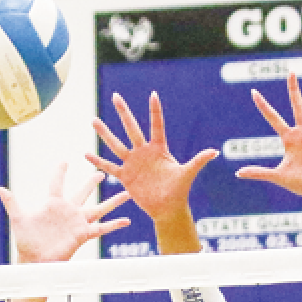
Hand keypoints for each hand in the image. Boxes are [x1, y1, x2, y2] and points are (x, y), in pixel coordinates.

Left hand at [0, 163, 130, 263]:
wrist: (35, 260)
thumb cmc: (26, 241)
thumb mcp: (19, 218)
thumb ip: (11, 202)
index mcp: (53, 203)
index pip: (57, 182)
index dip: (60, 171)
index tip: (65, 161)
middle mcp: (68, 211)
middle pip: (83, 192)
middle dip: (91, 183)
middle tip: (100, 173)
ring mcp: (77, 222)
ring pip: (98, 208)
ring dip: (112, 201)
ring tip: (127, 193)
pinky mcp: (83, 234)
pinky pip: (102, 228)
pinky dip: (114, 225)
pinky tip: (127, 221)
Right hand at [86, 92, 216, 223]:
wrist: (167, 208)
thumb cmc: (179, 190)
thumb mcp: (187, 174)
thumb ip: (198, 161)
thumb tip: (215, 152)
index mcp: (159, 149)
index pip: (157, 125)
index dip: (155, 111)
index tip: (153, 93)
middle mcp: (144, 152)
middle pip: (131, 128)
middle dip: (123, 112)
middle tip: (116, 95)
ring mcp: (133, 163)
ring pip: (116, 144)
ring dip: (105, 133)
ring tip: (94, 120)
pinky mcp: (125, 176)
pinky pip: (109, 167)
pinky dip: (98, 161)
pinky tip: (86, 153)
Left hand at [235, 73, 301, 210]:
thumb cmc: (300, 183)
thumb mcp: (277, 176)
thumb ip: (258, 172)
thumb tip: (238, 173)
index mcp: (289, 139)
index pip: (274, 118)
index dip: (264, 106)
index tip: (253, 92)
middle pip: (298, 107)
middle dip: (294, 90)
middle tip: (291, 72)